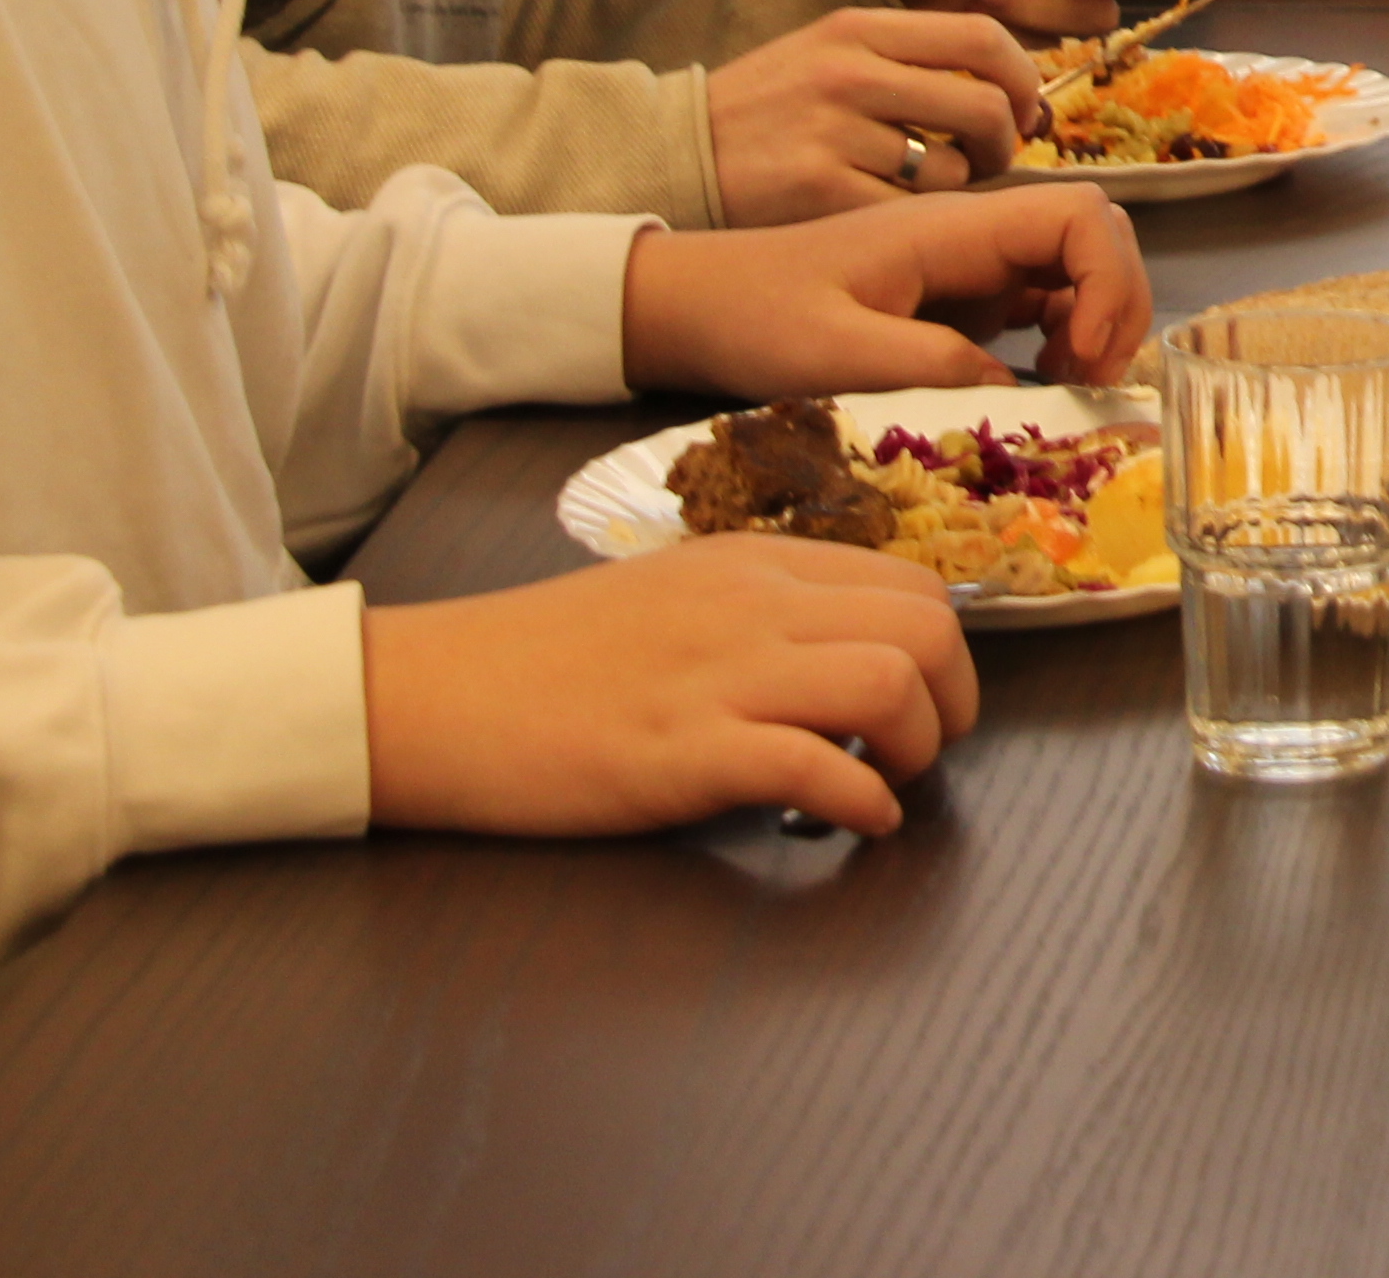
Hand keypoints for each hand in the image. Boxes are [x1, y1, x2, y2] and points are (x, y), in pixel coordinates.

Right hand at [364, 535, 977, 837]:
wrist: (434, 694)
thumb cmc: (542, 659)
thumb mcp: (671, 598)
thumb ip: (759, 614)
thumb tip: (845, 658)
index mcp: (754, 564)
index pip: (909, 581)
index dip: (944, 651)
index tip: (927, 702)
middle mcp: (752, 606)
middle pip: (925, 625)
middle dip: (954, 699)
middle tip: (922, 751)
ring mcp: (719, 677)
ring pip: (891, 680)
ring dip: (917, 747)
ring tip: (886, 783)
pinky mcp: (683, 753)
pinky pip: (817, 768)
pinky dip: (861, 805)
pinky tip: (848, 824)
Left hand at [621, 183, 1155, 393]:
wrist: (700, 304)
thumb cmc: (756, 318)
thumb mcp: (834, 353)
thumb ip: (927, 366)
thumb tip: (1020, 388)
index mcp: (952, 227)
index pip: (1081, 215)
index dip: (1109, 281)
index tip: (1082, 357)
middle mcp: (975, 232)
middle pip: (1098, 234)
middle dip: (1119, 303)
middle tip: (1088, 380)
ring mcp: (973, 260)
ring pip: (1079, 266)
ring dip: (1098, 321)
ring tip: (1066, 383)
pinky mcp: (963, 293)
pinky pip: (1044, 297)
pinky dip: (1065, 336)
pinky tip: (1034, 379)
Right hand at [701, 9, 1049, 221]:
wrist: (671, 154)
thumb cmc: (767, 110)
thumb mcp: (827, 53)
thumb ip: (906, 58)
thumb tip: (1008, 85)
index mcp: (858, 28)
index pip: (982, 38)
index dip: (1023, 79)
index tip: (1024, 110)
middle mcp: (849, 73)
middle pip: (984, 107)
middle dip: (1006, 145)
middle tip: (991, 163)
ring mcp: (832, 133)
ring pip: (952, 171)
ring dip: (958, 190)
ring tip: (930, 193)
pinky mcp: (817, 192)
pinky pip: (908, 214)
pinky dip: (917, 223)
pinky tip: (896, 220)